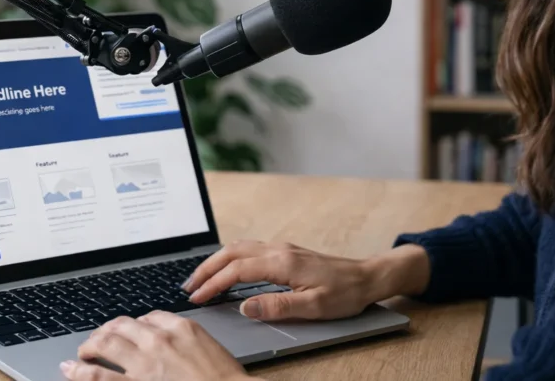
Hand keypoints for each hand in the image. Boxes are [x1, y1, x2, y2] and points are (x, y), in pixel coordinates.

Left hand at [59, 310, 253, 380]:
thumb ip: (185, 339)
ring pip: (105, 345)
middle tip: (98, 339)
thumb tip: (166, 338)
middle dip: (105, 332)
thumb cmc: (224, 379)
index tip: (128, 333)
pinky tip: (71, 369)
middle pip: (121, 326)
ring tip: (81, 353)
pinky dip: (81, 372)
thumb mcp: (208, 348)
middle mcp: (158, 341)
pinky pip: (100, 377)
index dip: (133, 325)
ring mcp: (144, 364)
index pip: (147, 318)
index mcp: (180, 327)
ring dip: (89, 346)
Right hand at [181, 240, 374, 321]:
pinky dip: (230, 258)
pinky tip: (226, 269)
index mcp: (282, 262)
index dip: (213, 284)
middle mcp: (279, 249)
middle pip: (231, 252)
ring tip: (200, 279)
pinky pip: (249, 249)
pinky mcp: (286, 252)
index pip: (237, 270)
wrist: (367, 276)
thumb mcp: (313, 307)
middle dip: (206, 268)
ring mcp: (282, 248)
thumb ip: (277, 306)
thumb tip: (244, 306)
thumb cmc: (344, 293)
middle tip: (188, 287)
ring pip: (239, 247)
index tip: (197, 298)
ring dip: (216, 261)